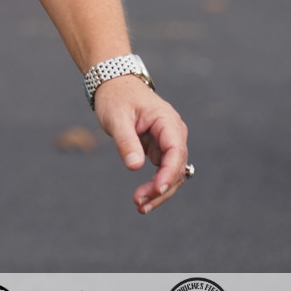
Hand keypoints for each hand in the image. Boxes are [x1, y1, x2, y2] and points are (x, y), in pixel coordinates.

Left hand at [92, 74, 189, 213]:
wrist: (113, 84)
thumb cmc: (115, 97)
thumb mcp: (116, 118)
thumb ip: (126, 141)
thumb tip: (135, 167)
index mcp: (167, 120)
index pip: (176, 152)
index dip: (169, 174)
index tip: (157, 190)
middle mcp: (174, 131)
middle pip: (176, 167)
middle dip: (161, 188)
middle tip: (139, 203)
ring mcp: (169, 141)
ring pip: (171, 173)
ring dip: (158, 191)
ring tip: (140, 206)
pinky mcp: (161, 147)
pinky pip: (162, 170)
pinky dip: (155, 185)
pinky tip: (143, 198)